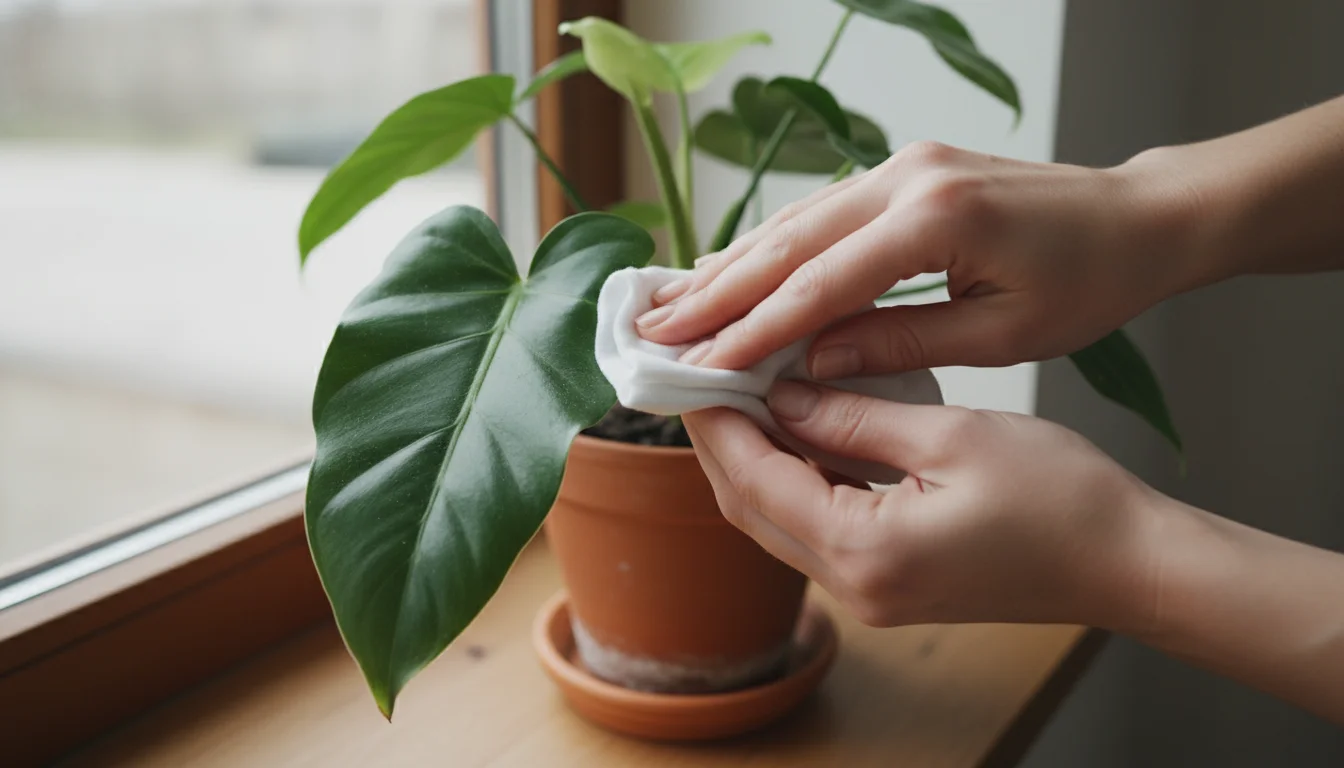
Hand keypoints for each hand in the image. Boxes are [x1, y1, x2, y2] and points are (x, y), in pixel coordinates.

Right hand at [638, 140, 1200, 372]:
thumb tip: (810, 364)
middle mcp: (906, 177)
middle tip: (653, 334)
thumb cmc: (1087, 282)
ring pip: (794, 221)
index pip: (819, 284)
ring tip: (670, 307)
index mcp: (935, 218)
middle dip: (715, 293)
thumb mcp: (1002, 335)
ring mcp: (901, 165)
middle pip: (788, 242)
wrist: (1137, 217)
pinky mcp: (903, 171)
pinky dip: (771, 248)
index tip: (697, 367)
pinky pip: (820, 212)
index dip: (752, 330)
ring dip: (730, 266)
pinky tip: (730, 271)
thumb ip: (900, 344)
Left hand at [682, 383, 1160, 630]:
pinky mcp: (886, 585)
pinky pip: (813, 529)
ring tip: (743, 387)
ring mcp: (867, 594)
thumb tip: (781, 394)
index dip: (714, 418)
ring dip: (753, 457)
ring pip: (775, 519)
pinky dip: (793, 477)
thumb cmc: (1060, 498)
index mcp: (862, 550)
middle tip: (706, 369)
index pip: (752, 477)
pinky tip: (797, 427)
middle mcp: (851, 587)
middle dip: (720, 437)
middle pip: (749, 505)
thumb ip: (853, 416)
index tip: (689, 364)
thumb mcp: (948, 436)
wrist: (1127, 564)